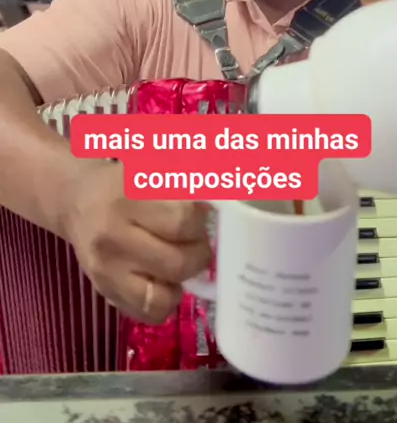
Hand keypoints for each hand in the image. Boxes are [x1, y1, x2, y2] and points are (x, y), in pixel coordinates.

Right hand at [62, 160, 211, 323]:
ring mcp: (106, 271)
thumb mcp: (154, 167)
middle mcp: (113, 237)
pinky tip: (164, 279)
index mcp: (128, 199)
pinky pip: (149, 314)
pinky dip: (166, 301)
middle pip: (178, 262)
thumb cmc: (125, 181)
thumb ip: (192, 178)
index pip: (183, 220)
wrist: (78, 201)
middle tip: (196, 240)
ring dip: (183, 280)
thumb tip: (233, 192)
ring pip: (164, 296)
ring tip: (180, 260)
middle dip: (198, 252)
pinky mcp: (105, 293)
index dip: (201, 219)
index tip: (201, 213)